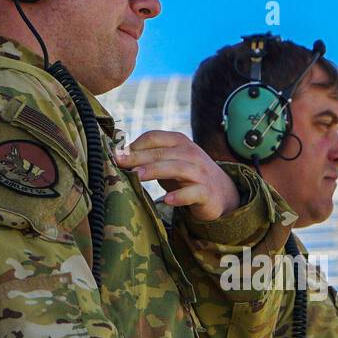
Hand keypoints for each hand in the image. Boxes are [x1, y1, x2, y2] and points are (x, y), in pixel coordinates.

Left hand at [115, 131, 240, 221]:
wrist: (221, 192)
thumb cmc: (186, 176)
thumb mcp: (169, 161)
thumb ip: (149, 157)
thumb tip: (118, 155)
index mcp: (179, 142)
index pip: (154, 137)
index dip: (134, 145)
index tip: (116, 155)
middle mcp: (191, 154)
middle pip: (162, 152)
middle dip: (139, 157)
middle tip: (119, 163)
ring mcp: (200, 173)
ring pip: (177, 168)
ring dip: (156, 170)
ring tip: (137, 176)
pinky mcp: (207, 192)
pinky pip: (194, 192)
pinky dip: (181, 196)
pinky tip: (168, 200)